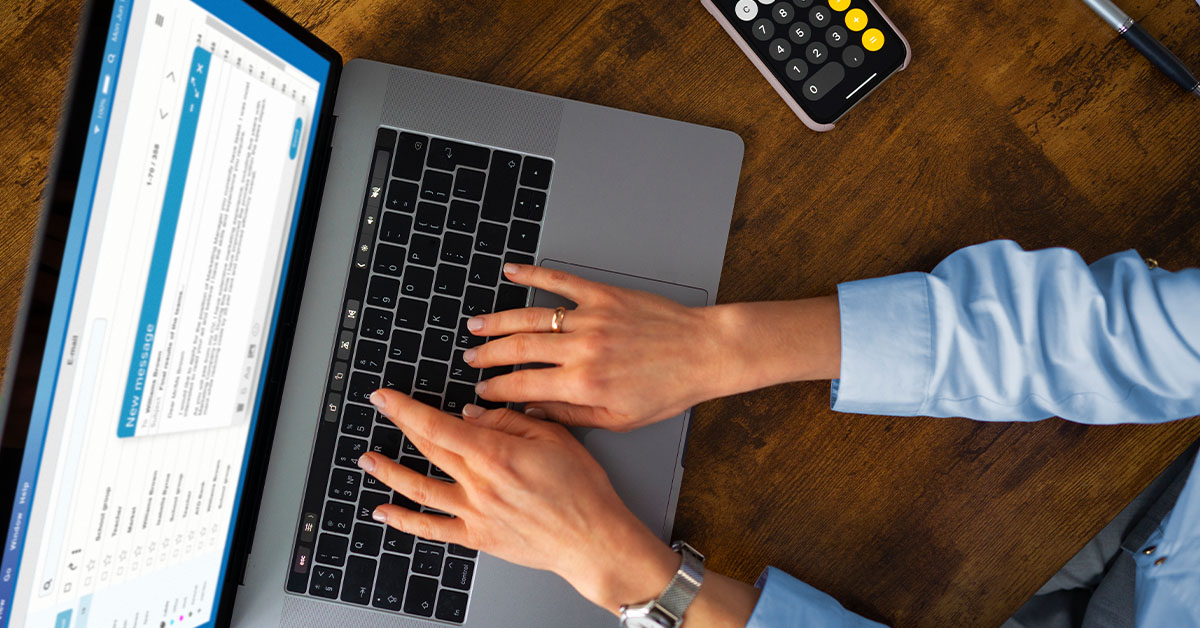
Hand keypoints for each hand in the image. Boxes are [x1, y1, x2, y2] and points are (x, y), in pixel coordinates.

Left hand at [358, 389, 678, 612]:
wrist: (594, 539)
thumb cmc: (583, 490)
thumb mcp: (554, 436)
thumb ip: (509, 421)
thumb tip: (471, 416)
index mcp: (496, 454)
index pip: (438, 425)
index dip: (406, 408)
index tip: (386, 396)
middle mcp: (479, 484)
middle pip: (427, 449)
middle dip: (398, 425)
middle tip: (380, 409)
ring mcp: (474, 513)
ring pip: (419, 488)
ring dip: (388, 471)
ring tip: (367, 458)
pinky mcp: (478, 536)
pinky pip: (432, 528)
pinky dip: (404, 521)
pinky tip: (384, 512)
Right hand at [464, 264, 733, 430]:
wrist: (704, 352)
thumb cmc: (668, 389)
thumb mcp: (619, 419)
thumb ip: (572, 417)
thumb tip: (536, 414)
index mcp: (584, 383)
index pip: (524, 385)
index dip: (496, 389)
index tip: (481, 392)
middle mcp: (583, 348)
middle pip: (519, 348)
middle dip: (488, 355)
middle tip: (469, 357)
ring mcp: (592, 317)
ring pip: (532, 316)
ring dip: (498, 320)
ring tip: (476, 325)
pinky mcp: (604, 295)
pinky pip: (561, 282)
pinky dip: (533, 274)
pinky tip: (511, 272)